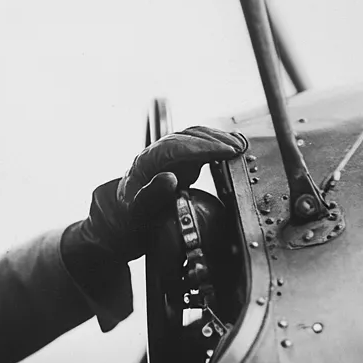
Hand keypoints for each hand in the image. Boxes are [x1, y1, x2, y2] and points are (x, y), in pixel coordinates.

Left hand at [67, 126, 248, 263]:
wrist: (124, 225)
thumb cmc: (130, 222)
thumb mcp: (138, 215)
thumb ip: (151, 197)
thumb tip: (170, 178)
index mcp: (144, 165)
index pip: (175, 148)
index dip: (202, 147)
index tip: (224, 151)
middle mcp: (156, 156)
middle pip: (186, 137)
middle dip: (214, 140)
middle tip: (237, 148)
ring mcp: (168, 157)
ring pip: (193, 138)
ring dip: (217, 140)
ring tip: (239, 146)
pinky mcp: (179, 163)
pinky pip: (198, 148)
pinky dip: (215, 146)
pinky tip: (230, 150)